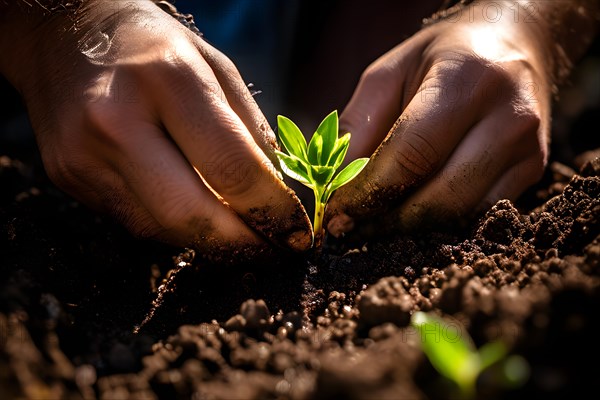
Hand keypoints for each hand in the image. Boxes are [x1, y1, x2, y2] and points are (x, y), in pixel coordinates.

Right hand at [0, 0, 311, 257]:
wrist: (62, 36)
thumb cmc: (155, 47)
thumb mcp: (216, 67)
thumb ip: (250, 130)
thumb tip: (279, 195)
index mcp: (168, 79)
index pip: (232, 168)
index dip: (273, 212)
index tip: (297, 233)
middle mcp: (117, 121)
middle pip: (191, 215)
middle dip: (242, 245)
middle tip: (274, 252)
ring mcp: (84, 155)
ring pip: (163, 229)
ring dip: (211, 241)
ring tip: (241, 236)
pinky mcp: (68, 178)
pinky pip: (136, 222)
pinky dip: (174, 227)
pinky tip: (196, 215)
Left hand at [327, 1, 558, 235]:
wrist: (513, 45)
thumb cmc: (442, 57)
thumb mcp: (388, 74)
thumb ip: (359, 125)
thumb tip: (336, 185)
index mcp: (467, 81)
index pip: (411, 155)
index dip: (368, 193)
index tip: (336, 214)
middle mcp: (508, 117)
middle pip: (439, 196)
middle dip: (386, 221)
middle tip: (351, 229)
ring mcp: (527, 149)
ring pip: (459, 214)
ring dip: (410, 228)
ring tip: (375, 223)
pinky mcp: (533, 170)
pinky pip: (478, 214)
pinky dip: (440, 222)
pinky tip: (412, 213)